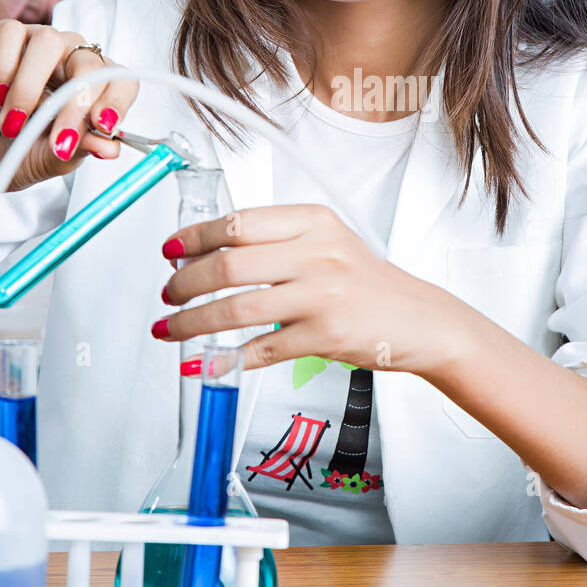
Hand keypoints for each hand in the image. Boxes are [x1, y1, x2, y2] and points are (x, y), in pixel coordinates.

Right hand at [0, 20, 138, 204]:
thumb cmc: (14, 152)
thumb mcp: (50, 159)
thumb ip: (80, 150)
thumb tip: (110, 146)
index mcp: (94, 90)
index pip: (122, 81)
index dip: (117, 99)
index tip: (104, 124)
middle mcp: (72, 62)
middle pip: (89, 63)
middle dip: (73, 106)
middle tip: (56, 140)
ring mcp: (41, 46)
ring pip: (50, 42)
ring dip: (30, 89)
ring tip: (12, 123)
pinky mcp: (5, 37)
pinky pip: (12, 34)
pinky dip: (3, 69)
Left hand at [153, 202, 465, 377]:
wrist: (418, 319)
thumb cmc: (364, 283)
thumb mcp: (325, 243)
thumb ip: (275, 242)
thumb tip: (206, 254)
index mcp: (313, 221)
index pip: (238, 223)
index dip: (194, 238)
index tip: (170, 251)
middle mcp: (318, 253)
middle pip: (229, 265)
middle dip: (185, 283)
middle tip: (169, 295)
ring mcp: (322, 295)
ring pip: (238, 308)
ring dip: (193, 323)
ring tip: (172, 329)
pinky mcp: (325, 336)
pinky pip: (262, 348)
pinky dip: (227, 360)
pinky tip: (207, 364)